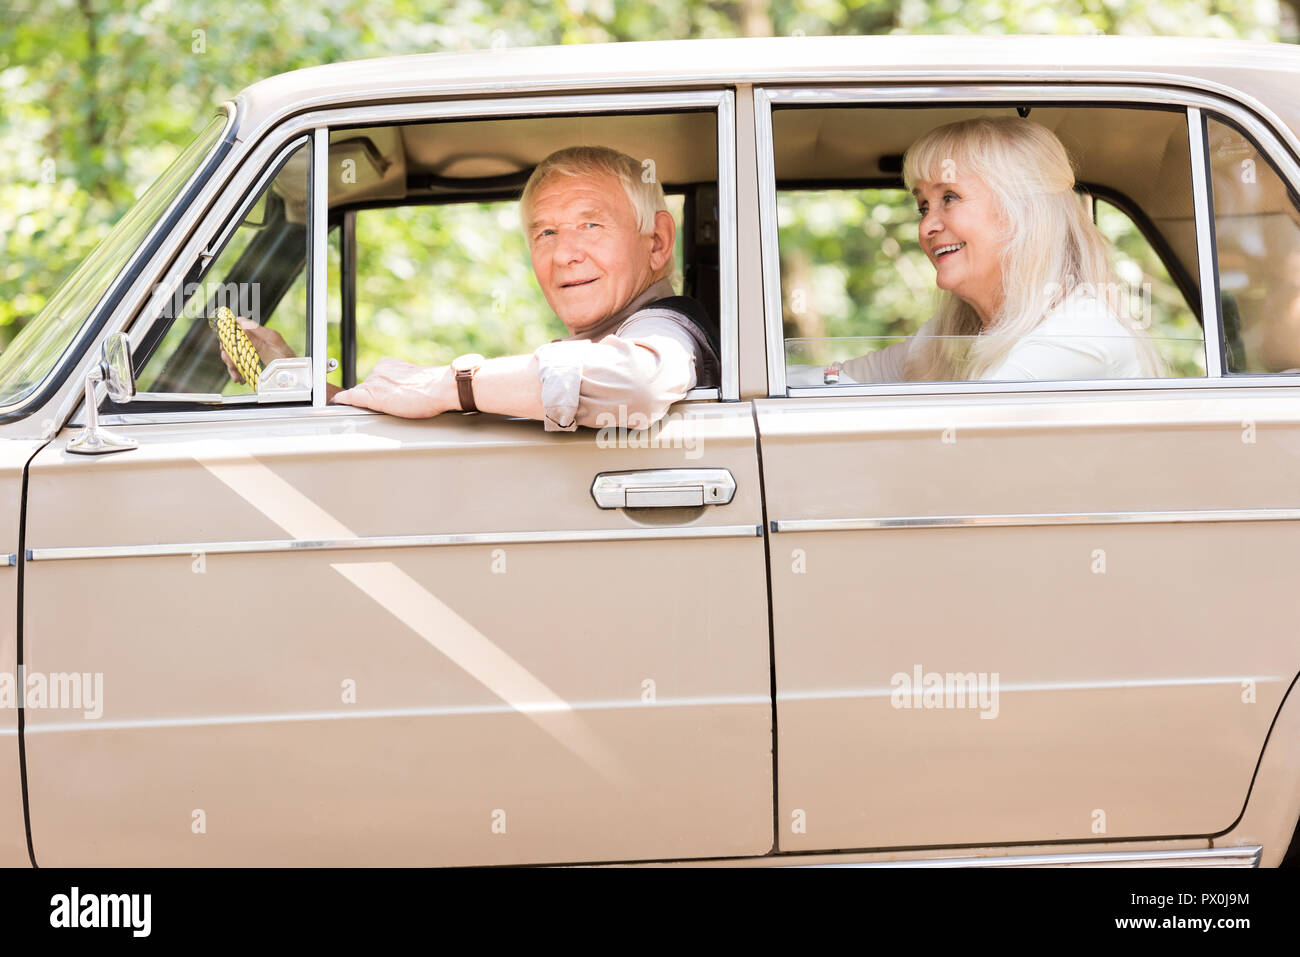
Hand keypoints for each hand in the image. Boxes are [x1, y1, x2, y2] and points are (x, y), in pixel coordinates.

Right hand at [219, 315, 295, 382]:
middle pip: (230, 345)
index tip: (225, 342)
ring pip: (231, 358)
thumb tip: (240, 321)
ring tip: (236, 375)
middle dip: (227, 353)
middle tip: (230, 361)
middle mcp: (251, 345)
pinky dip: (236, 375)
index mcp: (255, 335)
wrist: (293, 376)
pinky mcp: (249, 368)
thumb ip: (258, 330)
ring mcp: (249, 356)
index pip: (236, 330)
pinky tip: (240, 379)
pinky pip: (237, 370)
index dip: (227, 334)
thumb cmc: (286, 356)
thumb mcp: (274, 341)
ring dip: (231, 366)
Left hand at [331, 358, 455, 417]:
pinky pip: (349, 398)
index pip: (373, 379)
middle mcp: (377, 371)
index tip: (376, 396)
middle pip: (365, 387)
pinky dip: (342, 401)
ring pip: (360, 395)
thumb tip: (401, 391)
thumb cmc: (432, 387)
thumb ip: (400, 381)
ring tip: (387, 410)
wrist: (437, 387)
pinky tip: (336, 405)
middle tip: (389, 407)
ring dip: (365, 403)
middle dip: (372, 397)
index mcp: (388, 364)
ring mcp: (372, 383)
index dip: (375, 390)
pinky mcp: (370, 396)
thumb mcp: (413, 379)